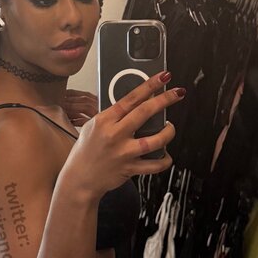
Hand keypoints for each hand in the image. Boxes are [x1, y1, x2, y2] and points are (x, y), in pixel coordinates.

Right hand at [60, 72, 182, 199]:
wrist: (79, 179)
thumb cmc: (86, 151)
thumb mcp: (93, 126)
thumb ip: (112, 116)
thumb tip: (134, 103)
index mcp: (104, 121)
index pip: (130, 98)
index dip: (149, 85)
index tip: (162, 78)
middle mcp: (115, 135)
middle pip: (145, 112)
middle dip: (165, 99)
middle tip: (177, 93)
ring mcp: (124, 152)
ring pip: (155, 140)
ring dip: (168, 132)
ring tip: (170, 127)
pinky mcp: (130, 168)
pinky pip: (154, 165)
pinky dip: (164, 160)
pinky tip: (166, 154)